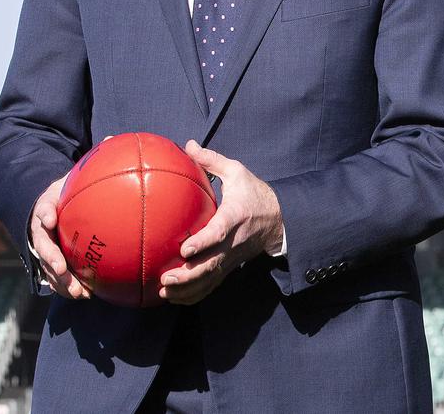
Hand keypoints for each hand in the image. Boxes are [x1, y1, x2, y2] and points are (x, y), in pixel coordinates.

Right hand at [29, 173, 90, 299]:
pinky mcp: (51, 264)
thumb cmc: (66, 195)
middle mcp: (41, 232)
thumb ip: (85, 178)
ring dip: (61, 280)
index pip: (43, 210)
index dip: (45, 214)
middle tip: (61, 268)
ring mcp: (44, 250)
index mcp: (45, 209)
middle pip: (43, 246)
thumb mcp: (71, 182)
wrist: (52, 209)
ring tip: (78, 292)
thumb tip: (111, 162)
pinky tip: (87, 295)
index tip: (50, 219)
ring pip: (48, 268)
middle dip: (51, 258)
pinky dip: (69, 287)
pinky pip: (57, 278)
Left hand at [159, 140, 282, 305]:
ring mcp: (232, 258)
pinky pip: (212, 285)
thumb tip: (187, 145)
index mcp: (235, 216)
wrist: (279, 219)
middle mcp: (233, 242)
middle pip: (212, 264)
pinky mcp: (230, 266)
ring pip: (210, 279)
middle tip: (165, 278)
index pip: (219, 233)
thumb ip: (211, 160)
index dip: (202, 242)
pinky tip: (173, 298)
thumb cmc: (254, 192)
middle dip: (188, 275)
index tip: (184, 248)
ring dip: (188, 290)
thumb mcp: (237, 171)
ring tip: (164, 292)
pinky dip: (194, 295)